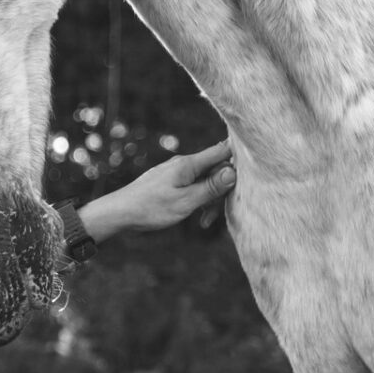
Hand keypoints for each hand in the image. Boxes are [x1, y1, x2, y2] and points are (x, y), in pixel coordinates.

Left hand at [77, 139, 235, 242]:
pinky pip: (193, 186)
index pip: (222, 151)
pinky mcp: (171, 182)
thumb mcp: (185, 202)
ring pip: (205, 180)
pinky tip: (196, 217)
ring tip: (204, 221)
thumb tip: (233, 172)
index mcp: (188, 165)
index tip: (254, 168)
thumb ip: (210, 187)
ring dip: (210, 199)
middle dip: (223, 189)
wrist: (119, 212)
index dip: (239, 157)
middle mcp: (183, 164)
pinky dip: (198, 200)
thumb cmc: (150, 208)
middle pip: (216, 169)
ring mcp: (176, 172)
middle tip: (220, 212)